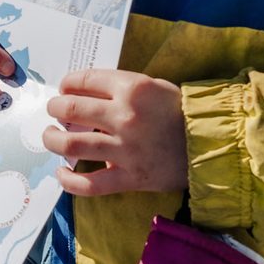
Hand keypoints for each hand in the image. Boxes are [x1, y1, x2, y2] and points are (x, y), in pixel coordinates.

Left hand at [44, 68, 186, 196]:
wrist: (212, 145)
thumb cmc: (179, 112)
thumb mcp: (152, 87)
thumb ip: (118, 89)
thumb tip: (80, 94)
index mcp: (132, 88)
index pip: (84, 80)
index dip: (66, 83)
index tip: (63, 89)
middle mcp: (125, 116)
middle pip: (70, 108)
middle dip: (54, 108)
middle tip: (54, 111)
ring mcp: (126, 149)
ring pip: (71, 143)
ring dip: (52, 139)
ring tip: (50, 136)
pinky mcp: (130, 177)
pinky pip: (90, 184)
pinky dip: (69, 181)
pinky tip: (62, 172)